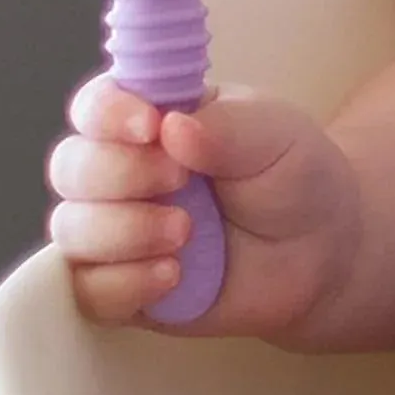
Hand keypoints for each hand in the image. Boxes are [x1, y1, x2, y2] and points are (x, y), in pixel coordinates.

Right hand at [47, 75, 357, 337]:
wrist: (323, 255)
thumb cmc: (294, 179)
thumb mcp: (276, 136)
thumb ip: (226, 128)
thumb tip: (171, 126)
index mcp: (156, 119)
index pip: (98, 105)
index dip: (108, 113)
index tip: (150, 127)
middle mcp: (124, 172)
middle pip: (72, 165)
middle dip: (119, 173)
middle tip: (180, 181)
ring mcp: (117, 232)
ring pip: (71, 228)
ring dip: (123, 231)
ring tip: (185, 233)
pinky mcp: (122, 288)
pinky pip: (85, 290)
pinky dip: (122, 283)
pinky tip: (171, 275)